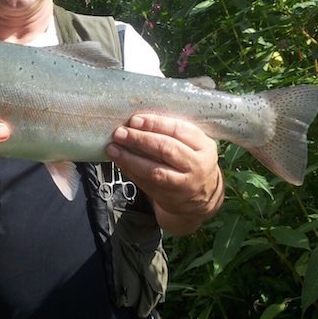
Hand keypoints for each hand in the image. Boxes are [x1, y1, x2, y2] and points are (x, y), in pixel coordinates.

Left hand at [105, 114, 223, 235]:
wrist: (202, 197)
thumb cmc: (191, 161)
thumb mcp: (192, 145)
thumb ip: (171, 133)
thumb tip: (137, 121)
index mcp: (204, 146)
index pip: (178, 130)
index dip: (155, 124)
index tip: (134, 120)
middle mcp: (197, 165)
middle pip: (166, 149)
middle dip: (140, 139)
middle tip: (120, 133)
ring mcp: (184, 184)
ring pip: (155, 170)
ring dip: (130, 158)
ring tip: (113, 149)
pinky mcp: (169, 198)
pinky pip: (146, 183)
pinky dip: (130, 171)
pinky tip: (119, 162)